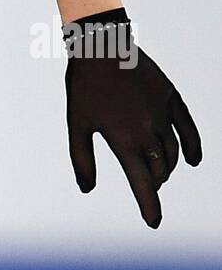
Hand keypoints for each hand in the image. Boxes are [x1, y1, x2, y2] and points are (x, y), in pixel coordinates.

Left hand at [63, 10, 202, 226]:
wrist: (101, 45)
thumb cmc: (83, 86)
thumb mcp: (76, 124)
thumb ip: (81, 159)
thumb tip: (86, 190)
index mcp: (123, 140)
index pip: (142, 184)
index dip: (150, 207)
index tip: (154, 223)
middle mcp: (147, 130)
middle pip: (159, 170)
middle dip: (154, 183)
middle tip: (146, 185)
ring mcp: (162, 113)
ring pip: (173, 153)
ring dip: (167, 167)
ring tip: (158, 171)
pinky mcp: (170, 98)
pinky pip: (188, 129)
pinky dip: (193, 147)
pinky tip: (193, 160)